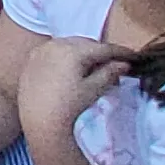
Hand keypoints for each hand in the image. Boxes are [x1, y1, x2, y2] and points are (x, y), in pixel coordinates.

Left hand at [15, 33, 134, 139]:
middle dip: (101, 51)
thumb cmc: (68, 106)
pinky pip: (55, 50)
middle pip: (85, 43)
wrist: (37, 120)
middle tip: (115, 64)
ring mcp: (41, 50)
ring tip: (95, 67)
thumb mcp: (93, 90)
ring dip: (84, 52)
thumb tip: (124, 64)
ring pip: (69, 44)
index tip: (133, 56)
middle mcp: (55, 44)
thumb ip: (109, 73)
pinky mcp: (32, 58)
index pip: (102, 48)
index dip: (120, 52)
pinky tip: (73, 69)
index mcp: (72, 50)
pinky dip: (67, 55)